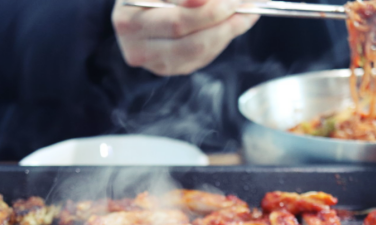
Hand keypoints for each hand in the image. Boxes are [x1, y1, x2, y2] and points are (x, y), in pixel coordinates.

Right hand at [112, 0, 258, 75]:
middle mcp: (134, 45)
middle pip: (189, 38)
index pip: (175, 19)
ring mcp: (152, 61)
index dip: (206, 9)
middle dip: (223, 19)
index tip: (233, 0)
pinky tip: (235, 23)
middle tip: (245, 3)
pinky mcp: (168, 68)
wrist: (137, 6)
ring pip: (198, 51)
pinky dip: (222, 39)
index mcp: (127, 18)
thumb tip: (204, 1)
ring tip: (248, 11)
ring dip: (229, 31)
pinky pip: (201, 57)